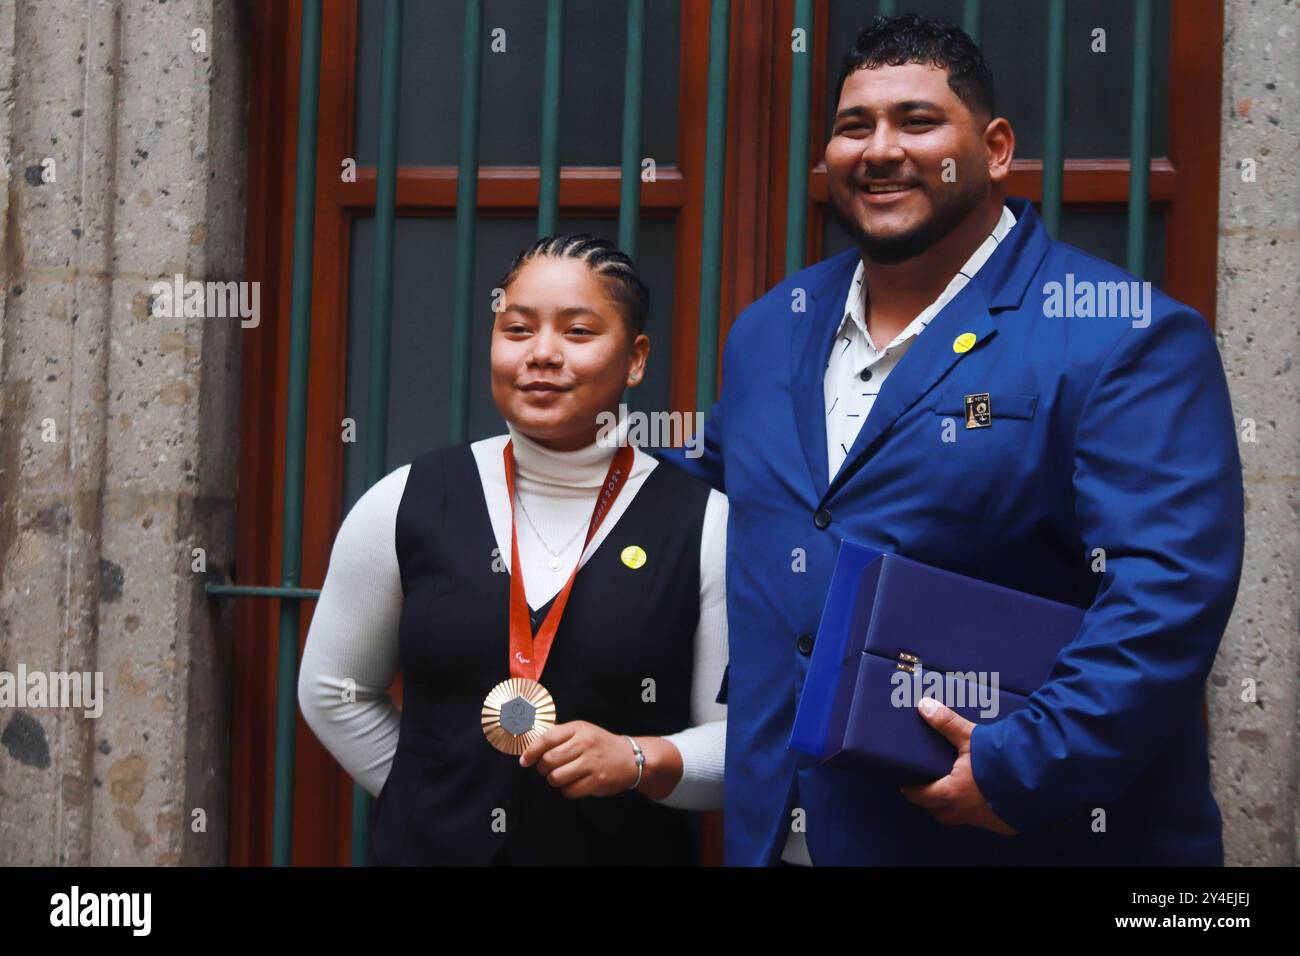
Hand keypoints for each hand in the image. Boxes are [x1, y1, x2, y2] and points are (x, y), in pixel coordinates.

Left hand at [518, 721, 638, 797]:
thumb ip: (561, 736)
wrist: (630, 758)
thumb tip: (532, 748)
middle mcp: (585, 744)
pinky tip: (573, 784)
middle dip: (543, 768)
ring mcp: (592, 763)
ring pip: (556, 777)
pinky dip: (566, 790)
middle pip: (549, 760)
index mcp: (579, 729)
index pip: (547, 738)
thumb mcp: (583, 731)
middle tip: (547, 769)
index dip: (531, 751)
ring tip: (561, 777)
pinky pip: (569, 791)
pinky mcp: (597, 781)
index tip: (524, 760)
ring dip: (554, 780)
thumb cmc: (600, 745)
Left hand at [899, 697, 1016, 835]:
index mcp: (953, 793)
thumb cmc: (999, 759)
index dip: (912, 792)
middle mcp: (968, 812)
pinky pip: (989, 821)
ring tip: (960, 793)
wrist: (1039, 777)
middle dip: (933, 805)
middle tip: (930, 791)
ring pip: (965, 819)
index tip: (906, 787)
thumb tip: (923, 705)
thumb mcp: (970, 736)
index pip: (923, 798)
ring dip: (959, 809)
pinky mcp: (1007, 824)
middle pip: (941, 814)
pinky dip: (984, 812)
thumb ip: (946, 723)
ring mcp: (988, 820)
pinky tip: (989, 800)